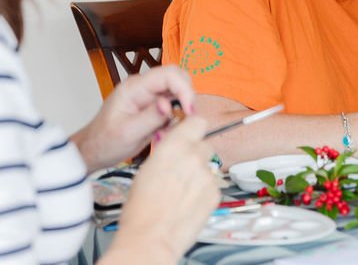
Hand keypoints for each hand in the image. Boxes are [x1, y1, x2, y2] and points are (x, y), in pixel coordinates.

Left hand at [73, 66, 195, 170]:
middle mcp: (143, 86)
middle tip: (187, 118)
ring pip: (177, 91)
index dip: (184, 89)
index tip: (189, 111)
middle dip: (186, 96)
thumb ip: (150, 117)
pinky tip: (164, 132)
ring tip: (170, 129)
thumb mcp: (128, 133)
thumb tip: (169, 105)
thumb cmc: (105, 142)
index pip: (168, 74)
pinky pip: (172, 104)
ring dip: (181, 108)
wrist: (94, 150)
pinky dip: (175, 117)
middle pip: (176, 77)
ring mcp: (148, 95)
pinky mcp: (152, 105)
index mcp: (134, 88)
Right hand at [103, 116, 220, 264]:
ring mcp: (207, 175)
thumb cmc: (141, 207)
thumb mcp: (146, 168)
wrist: (151, 236)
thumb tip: (173, 147)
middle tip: (182, 169)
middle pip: (205, 144)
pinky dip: (203, 192)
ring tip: (181, 192)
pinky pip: (212, 185)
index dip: (193, 129)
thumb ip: (166, 152)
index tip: (189, 135)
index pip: (197, 122)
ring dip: (198, 175)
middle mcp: (194, 156)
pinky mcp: (215, 193)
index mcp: (174, 145)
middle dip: (196, 154)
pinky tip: (187, 203)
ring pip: (208, 167)